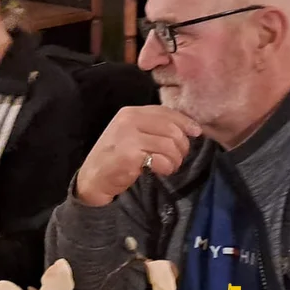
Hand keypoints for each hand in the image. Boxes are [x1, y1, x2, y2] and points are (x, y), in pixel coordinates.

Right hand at [76, 106, 200, 206]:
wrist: (94, 178)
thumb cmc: (116, 156)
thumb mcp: (130, 133)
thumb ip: (153, 126)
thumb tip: (191, 127)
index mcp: (129, 112)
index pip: (165, 112)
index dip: (185, 122)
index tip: (196, 132)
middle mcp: (128, 121)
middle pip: (172, 129)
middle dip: (182, 146)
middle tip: (177, 157)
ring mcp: (128, 138)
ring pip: (170, 145)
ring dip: (176, 160)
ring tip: (169, 166)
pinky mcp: (130, 156)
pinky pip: (163, 160)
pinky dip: (167, 168)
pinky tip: (160, 171)